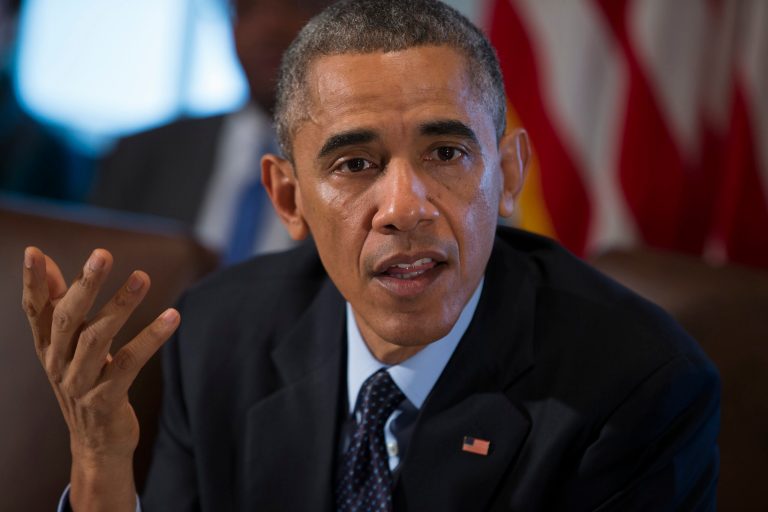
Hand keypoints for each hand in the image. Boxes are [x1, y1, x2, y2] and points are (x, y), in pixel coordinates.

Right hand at [21, 247, 179, 510]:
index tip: (33, 253)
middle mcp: (58, 364)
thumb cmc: (84, 381)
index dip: (33, 283)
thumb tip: (43, 258)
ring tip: (142, 277)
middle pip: (68, 319)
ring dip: (120, 306)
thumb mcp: (65, 345)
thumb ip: (57, 303)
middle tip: (102, 255)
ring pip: (97, 339)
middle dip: (84, 285)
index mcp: (47, 347)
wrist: (95, 443)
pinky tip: (172, 317)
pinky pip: (130, 363)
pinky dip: (151, 338)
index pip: (35, 311)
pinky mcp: (107, 399)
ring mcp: (81, 383)